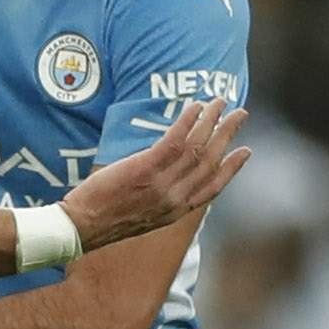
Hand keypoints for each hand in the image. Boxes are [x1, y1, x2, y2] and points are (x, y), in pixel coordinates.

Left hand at [58, 100, 248, 254]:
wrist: (83, 227)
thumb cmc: (107, 219)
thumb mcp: (144, 216)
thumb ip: (163, 199)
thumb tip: (172, 180)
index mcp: (177, 211)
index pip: (214, 187)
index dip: (233, 168)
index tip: (246, 150)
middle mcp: (175, 198)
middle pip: (211, 161)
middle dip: (228, 135)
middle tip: (240, 113)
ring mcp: (162, 184)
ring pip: (197, 147)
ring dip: (212, 121)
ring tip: (220, 102)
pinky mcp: (145, 170)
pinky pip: (174, 141)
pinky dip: (188, 122)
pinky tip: (195, 106)